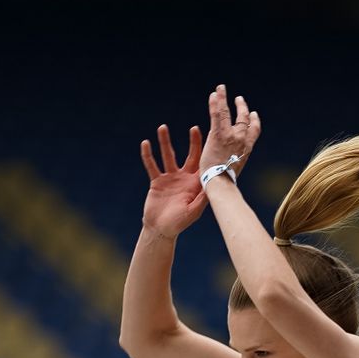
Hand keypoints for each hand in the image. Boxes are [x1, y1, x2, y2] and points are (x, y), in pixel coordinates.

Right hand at [139, 124, 206, 239]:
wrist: (160, 230)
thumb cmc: (179, 223)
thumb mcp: (193, 211)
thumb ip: (201, 198)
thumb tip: (211, 185)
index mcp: (195, 183)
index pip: (203, 163)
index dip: (208, 152)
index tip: (212, 139)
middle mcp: (184, 178)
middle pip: (190, 155)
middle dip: (192, 142)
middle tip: (194, 128)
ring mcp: (170, 178)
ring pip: (168, 156)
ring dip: (165, 142)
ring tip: (163, 127)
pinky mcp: (156, 181)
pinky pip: (151, 166)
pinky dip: (148, 155)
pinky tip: (145, 143)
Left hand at [199, 84, 260, 180]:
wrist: (220, 183)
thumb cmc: (225, 182)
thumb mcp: (235, 169)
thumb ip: (234, 160)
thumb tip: (232, 164)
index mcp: (247, 148)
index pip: (254, 131)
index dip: (254, 121)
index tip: (254, 114)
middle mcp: (242, 139)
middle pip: (244, 118)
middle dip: (242, 107)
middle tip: (239, 99)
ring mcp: (230, 135)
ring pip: (228, 112)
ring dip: (225, 98)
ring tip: (221, 89)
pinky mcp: (218, 133)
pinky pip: (217, 114)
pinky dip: (216, 102)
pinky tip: (214, 94)